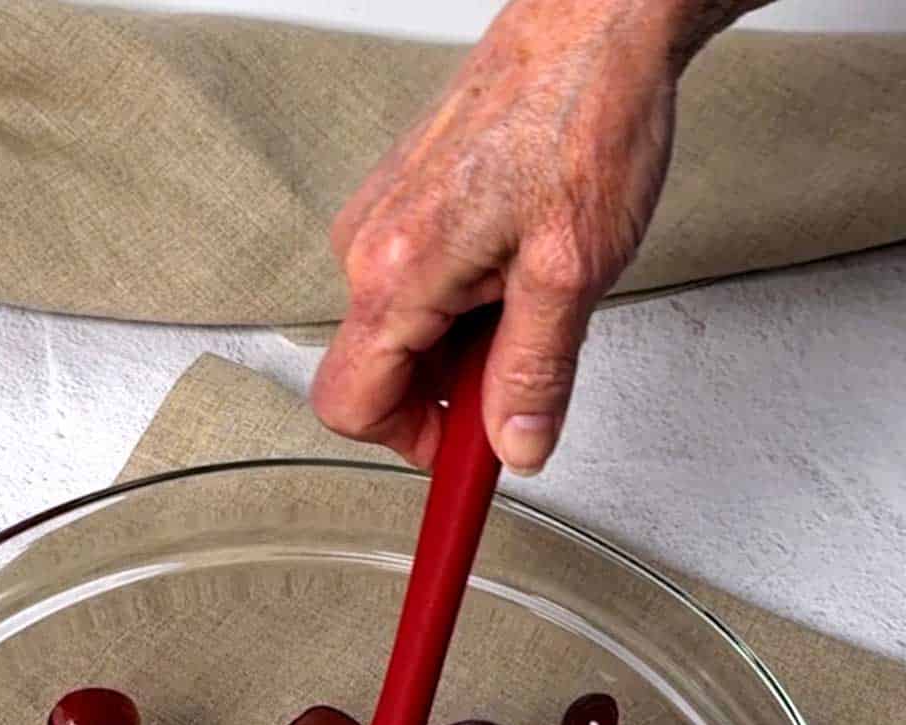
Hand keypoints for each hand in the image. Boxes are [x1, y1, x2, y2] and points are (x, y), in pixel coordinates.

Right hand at [312, 0, 761, 475]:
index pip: (353, 407)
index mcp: (395, 272)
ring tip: (531, 299)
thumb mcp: (572, 273)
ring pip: (403, 333)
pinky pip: (415, 288)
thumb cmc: (580, 116)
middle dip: (448, 394)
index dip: (413, 446)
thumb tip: (515, 445)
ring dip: (462, 346)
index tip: (468, 458)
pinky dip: (464, 303)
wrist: (593, 21)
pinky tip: (516, 268)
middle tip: (523, 373)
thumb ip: (534, 374)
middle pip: (379, 376)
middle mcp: (370, 245)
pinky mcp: (405, 203)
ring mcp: (382, 221)